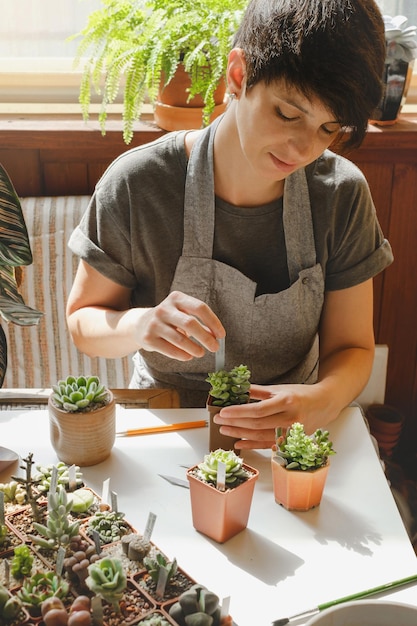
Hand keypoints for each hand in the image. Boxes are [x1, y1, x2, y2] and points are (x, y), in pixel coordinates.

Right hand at [137, 290, 224, 360]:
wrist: (140, 324)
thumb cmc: (169, 320)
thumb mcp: (183, 315)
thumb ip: (200, 324)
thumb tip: (216, 337)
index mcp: (176, 298)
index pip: (200, 308)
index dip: (213, 322)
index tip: (221, 335)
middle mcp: (164, 309)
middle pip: (190, 323)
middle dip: (206, 338)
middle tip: (215, 348)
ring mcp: (154, 323)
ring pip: (180, 339)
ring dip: (195, 349)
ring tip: (201, 353)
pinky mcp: (148, 338)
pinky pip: (170, 350)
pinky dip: (182, 355)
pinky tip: (189, 356)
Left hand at [213, 383, 327, 449]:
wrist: (324, 405)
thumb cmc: (300, 395)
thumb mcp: (280, 388)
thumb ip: (258, 391)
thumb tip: (237, 389)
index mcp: (286, 402)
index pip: (257, 410)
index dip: (238, 412)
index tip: (223, 412)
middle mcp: (289, 419)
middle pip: (256, 424)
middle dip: (235, 423)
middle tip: (218, 420)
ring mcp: (290, 433)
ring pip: (260, 436)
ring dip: (240, 434)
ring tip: (225, 430)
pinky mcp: (290, 442)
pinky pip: (267, 445)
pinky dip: (251, 445)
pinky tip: (238, 442)